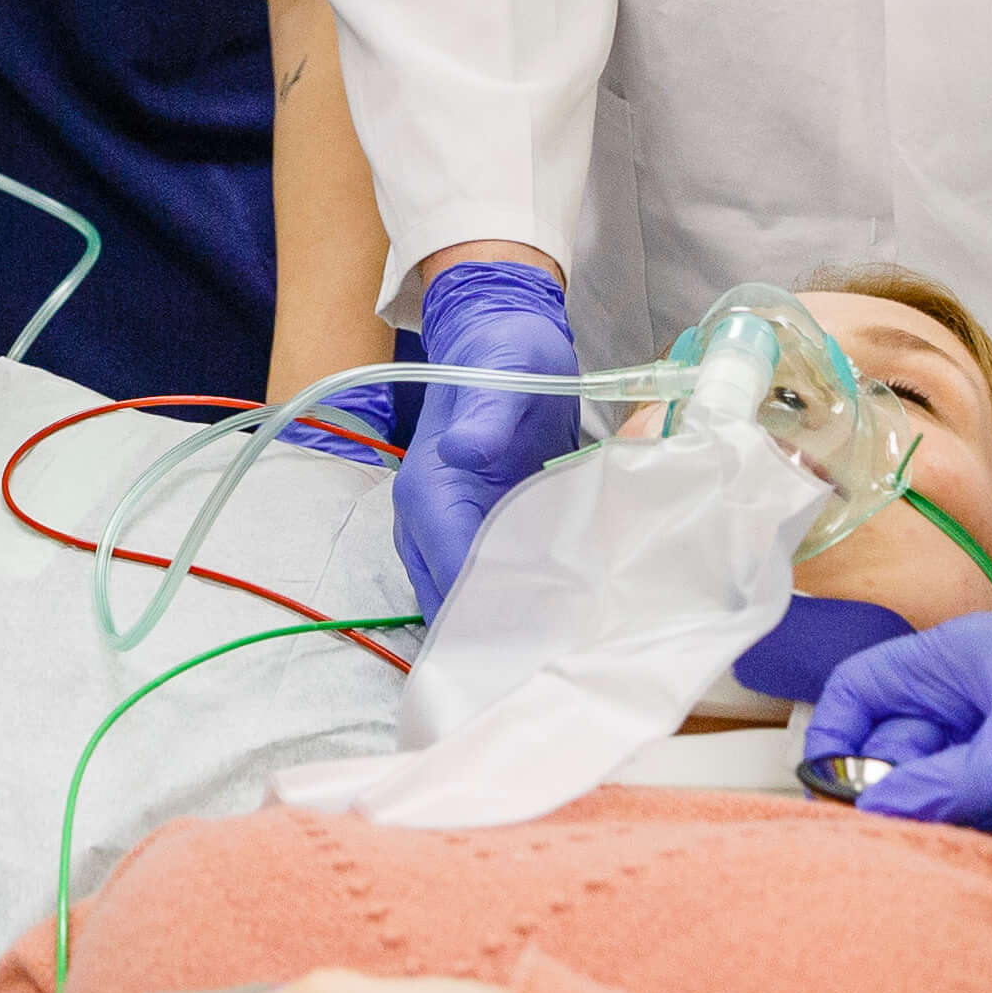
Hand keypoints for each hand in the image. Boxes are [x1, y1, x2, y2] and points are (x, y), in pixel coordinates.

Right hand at [390, 253, 581, 618]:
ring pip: (465, 602)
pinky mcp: (474, 529)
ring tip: (566, 647)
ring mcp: (447, 530)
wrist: (499, 334)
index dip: (497, 616)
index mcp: (428, 494)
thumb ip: (488, 412)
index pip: (453, 579)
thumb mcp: (505, 370)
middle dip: (501, 635)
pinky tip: (560, 616)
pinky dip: (517, 602)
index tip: (548, 643)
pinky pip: (486, 582)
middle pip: (452, 606)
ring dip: (507, 626)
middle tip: (564, 658)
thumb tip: (465, 451)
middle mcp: (425, 523)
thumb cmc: (505, 352)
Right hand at [808, 617, 991, 862]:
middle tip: (940, 827)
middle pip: (898, 752)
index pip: (864, 689)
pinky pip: (988, 820)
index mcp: (962, 662)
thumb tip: (874, 811)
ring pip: (941, 794)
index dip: (837, 737)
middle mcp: (976, 698)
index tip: (828, 793)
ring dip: (965, 823)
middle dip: (911, 795)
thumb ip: (949, 782)